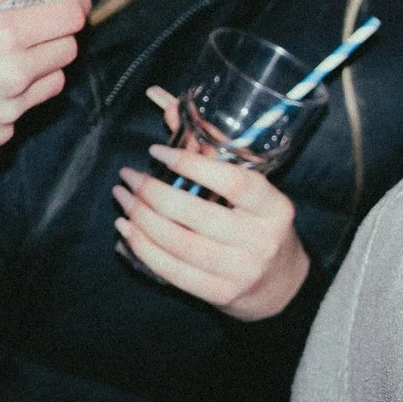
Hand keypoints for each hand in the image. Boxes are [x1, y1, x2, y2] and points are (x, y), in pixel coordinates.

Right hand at [0, 0, 88, 148]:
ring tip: (3, 53)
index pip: (72, 17)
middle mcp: (14, 77)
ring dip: (42, 63)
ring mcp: (9, 111)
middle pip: (69, 49)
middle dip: (56, 31)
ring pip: (55, 81)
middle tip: (28, 21)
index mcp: (5, 36)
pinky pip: (27, 108)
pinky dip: (18, 93)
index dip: (73, 0)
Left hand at [113, 86, 311, 321]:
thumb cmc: (260, 226)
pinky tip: (127, 229)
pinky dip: (143, 248)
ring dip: (141, 219)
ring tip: (122, 198)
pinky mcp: (219, 293)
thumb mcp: (251, 191)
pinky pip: (172, 271)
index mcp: (274, 208)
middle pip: (196, 214)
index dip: (192, 165)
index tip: (157, 151)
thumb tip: (170, 108)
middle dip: (152, 193)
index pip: (233, 182)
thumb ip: (214, 152)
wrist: (280, 285)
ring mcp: (240, 270)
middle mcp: (261, 240)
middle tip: (129, 176)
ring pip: (178, 243)